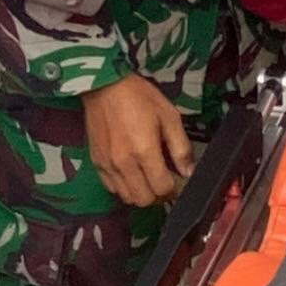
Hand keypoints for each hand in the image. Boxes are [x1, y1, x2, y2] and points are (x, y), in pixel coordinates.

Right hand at [82, 75, 191, 207]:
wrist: (104, 85)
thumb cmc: (139, 97)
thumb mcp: (169, 116)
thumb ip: (181, 147)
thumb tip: (188, 172)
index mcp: (144, 151)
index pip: (162, 189)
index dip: (174, 189)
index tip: (177, 180)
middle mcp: (124, 163)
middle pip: (144, 200)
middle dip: (158, 195)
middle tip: (163, 180)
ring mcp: (108, 165)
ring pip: (127, 198)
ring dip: (141, 193)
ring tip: (147, 177)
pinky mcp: (96, 162)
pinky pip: (111, 188)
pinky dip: (124, 187)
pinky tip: (131, 173)